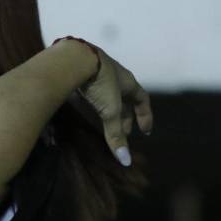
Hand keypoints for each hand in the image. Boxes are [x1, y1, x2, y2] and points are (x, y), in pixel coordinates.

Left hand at [72, 43, 153, 165]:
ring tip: (106, 124)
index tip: (145, 131)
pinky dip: (94, 103)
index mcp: (128, 82)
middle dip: (126, 117)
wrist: (74, 59)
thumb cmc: (99, 83)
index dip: (145, 116)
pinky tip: (87, 109)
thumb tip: (126, 161)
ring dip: (110, 111)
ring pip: (109, 95)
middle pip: (125, 99)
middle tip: (123, 133)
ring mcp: (99, 73)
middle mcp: (116, 76)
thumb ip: (115, 134)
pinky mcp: (82, 74)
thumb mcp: (109, 110)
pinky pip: (93, 91)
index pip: (142, 100)